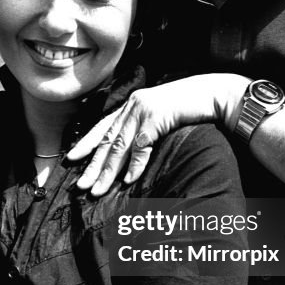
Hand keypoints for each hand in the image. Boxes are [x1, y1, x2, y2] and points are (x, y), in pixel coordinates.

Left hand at [66, 73, 247, 194]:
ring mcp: (143, 110)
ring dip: (107, 171)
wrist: (213, 94)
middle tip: (81, 185)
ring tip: (97, 190)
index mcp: (132, 105)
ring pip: (119, 146)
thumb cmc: (190, 107)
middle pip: (107, 140)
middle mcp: (133, 106)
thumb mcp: (161, 115)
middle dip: (93, 165)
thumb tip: (132, 154)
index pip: (102, 127)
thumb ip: (145, 128)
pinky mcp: (156, 118)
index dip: (86, 144)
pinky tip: (127, 180)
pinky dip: (134, 165)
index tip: (71, 159)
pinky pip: (141, 146)